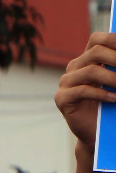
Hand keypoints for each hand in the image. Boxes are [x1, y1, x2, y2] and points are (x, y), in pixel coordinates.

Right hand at [56, 32, 115, 152]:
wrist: (96, 133)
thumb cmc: (111, 106)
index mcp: (87, 60)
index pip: (97, 40)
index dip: (113, 39)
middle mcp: (74, 68)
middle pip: (95, 52)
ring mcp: (66, 83)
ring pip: (90, 71)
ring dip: (113, 78)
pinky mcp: (62, 99)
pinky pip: (82, 91)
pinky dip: (101, 94)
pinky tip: (114, 99)